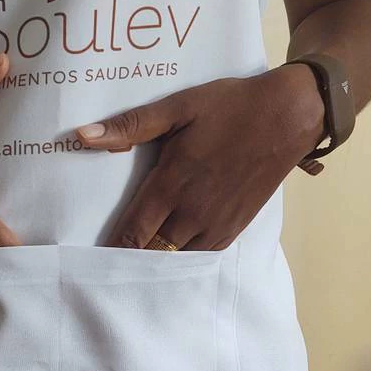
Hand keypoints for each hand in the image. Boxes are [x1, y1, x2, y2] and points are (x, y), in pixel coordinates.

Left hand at [75, 65, 326, 249]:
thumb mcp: (178, 107)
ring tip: (132, 262)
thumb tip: (81, 135)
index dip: (110, 250)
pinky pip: (201, 256)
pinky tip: (169, 253)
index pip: (131, 234)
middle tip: (103, 263)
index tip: (89, 258)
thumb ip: (131, 126)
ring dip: (155, 261)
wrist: (289, 116)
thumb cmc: (230, 107)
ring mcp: (216, 224)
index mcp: (172, 185)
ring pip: (176, 259)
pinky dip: (182, 258)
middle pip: (150, 253)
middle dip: (128, 259)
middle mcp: (193, 213)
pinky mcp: (234, 228)